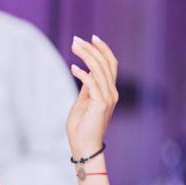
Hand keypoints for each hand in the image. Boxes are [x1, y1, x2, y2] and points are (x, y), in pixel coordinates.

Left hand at [66, 35, 118, 157]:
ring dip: (86, 56)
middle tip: (76, 39)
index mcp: (109, 91)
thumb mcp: (84, 101)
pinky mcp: (100, 104)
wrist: (84, 146)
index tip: (91, 38)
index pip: (110, 64)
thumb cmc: (81, 126)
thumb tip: (84, 71)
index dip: (103, 50)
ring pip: (100, 70)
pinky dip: (83, 74)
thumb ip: (88, 87)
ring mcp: (108, 98)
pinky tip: (73, 68)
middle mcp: (112, 93)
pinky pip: (92, 83)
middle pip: (105, 63)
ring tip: (74, 47)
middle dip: (91, 49)